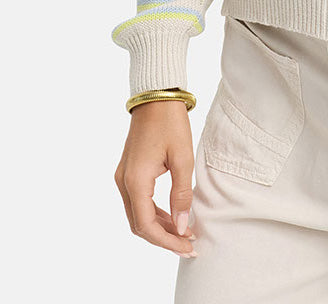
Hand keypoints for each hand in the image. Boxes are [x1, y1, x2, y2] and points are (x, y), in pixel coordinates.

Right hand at [114, 99, 197, 258]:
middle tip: (189, 244)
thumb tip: (182, 226)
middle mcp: (124, 182)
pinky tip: (173, 215)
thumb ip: (181, 194)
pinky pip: (138, 201)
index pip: (146, 225)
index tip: (188, 246)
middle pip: (139, 224)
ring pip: (138, 215)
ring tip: (185, 232)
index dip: (167, 241)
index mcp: (136, 181)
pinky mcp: (128, 172)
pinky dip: (154, 212)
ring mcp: (123, 177)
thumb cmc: (171, 123)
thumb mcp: (182, 158)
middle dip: (164, 238)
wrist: (155, 96)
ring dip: (159, 226)